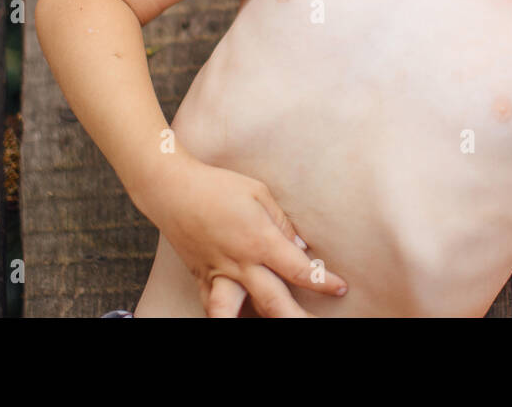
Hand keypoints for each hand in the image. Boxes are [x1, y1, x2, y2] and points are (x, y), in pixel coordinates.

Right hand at [146, 156, 346, 316]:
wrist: (171, 190)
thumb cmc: (218, 186)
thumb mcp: (259, 193)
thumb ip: (281, 223)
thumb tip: (299, 249)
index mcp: (259, 241)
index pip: (298, 270)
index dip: (322, 281)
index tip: (340, 287)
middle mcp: (239, 264)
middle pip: (273, 302)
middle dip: (297, 318)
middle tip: (315, 324)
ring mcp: (217, 274)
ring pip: (233, 313)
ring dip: (250, 323)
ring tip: (271, 324)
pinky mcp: (200, 276)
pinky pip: (211, 304)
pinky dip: (224, 315)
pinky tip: (235, 317)